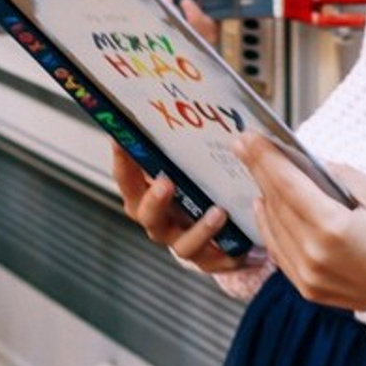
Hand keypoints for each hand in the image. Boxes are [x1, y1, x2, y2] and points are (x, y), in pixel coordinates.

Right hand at [110, 142, 245, 273]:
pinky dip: (228, 256)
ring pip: (182, 245)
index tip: (120, 139)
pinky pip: (216, 262)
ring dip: (199, 230)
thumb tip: (188, 103)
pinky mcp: (208, 259)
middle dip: (154, 200)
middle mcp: (161, 221)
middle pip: (146, 215)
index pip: (127, 179)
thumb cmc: (200, 184)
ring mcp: (183, 241)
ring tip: (218, 213)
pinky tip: (245, 248)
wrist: (224, 226)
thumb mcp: (189, 163)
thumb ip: (184, 144)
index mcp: (149, 195)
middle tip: (165, 183)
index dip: (121, 162)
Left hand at [235, 132, 365, 310]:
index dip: (266, 158)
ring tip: (257, 168)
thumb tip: (311, 163)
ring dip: (263, 194)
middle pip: (276, 203)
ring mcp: (308, 276)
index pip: (288, 184)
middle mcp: (315, 255)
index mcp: (334, 228)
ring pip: (273, 226)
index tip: (249, 137)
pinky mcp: (308, 289)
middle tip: (244, 144)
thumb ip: (342, 175)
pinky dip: (268, 225)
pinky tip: (264, 203)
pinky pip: (278, 251)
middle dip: (259, 169)